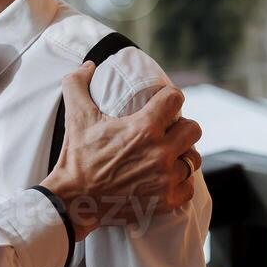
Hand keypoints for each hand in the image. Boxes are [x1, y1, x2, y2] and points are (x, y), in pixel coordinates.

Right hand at [40, 63, 202, 240]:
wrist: (73, 201)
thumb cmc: (76, 157)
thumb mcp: (75, 116)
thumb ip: (77, 83)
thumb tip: (89, 65)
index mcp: (143, 127)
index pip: (176, 99)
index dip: (170, 98)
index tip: (163, 104)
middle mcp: (160, 152)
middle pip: (194, 129)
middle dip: (181, 127)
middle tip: (167, 132)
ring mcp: (165, 179)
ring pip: (193, 159)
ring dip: (182, 156)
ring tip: (168, 156)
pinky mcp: (165, 200)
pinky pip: (188, 187)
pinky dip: (179, 183)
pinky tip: (166, 179)